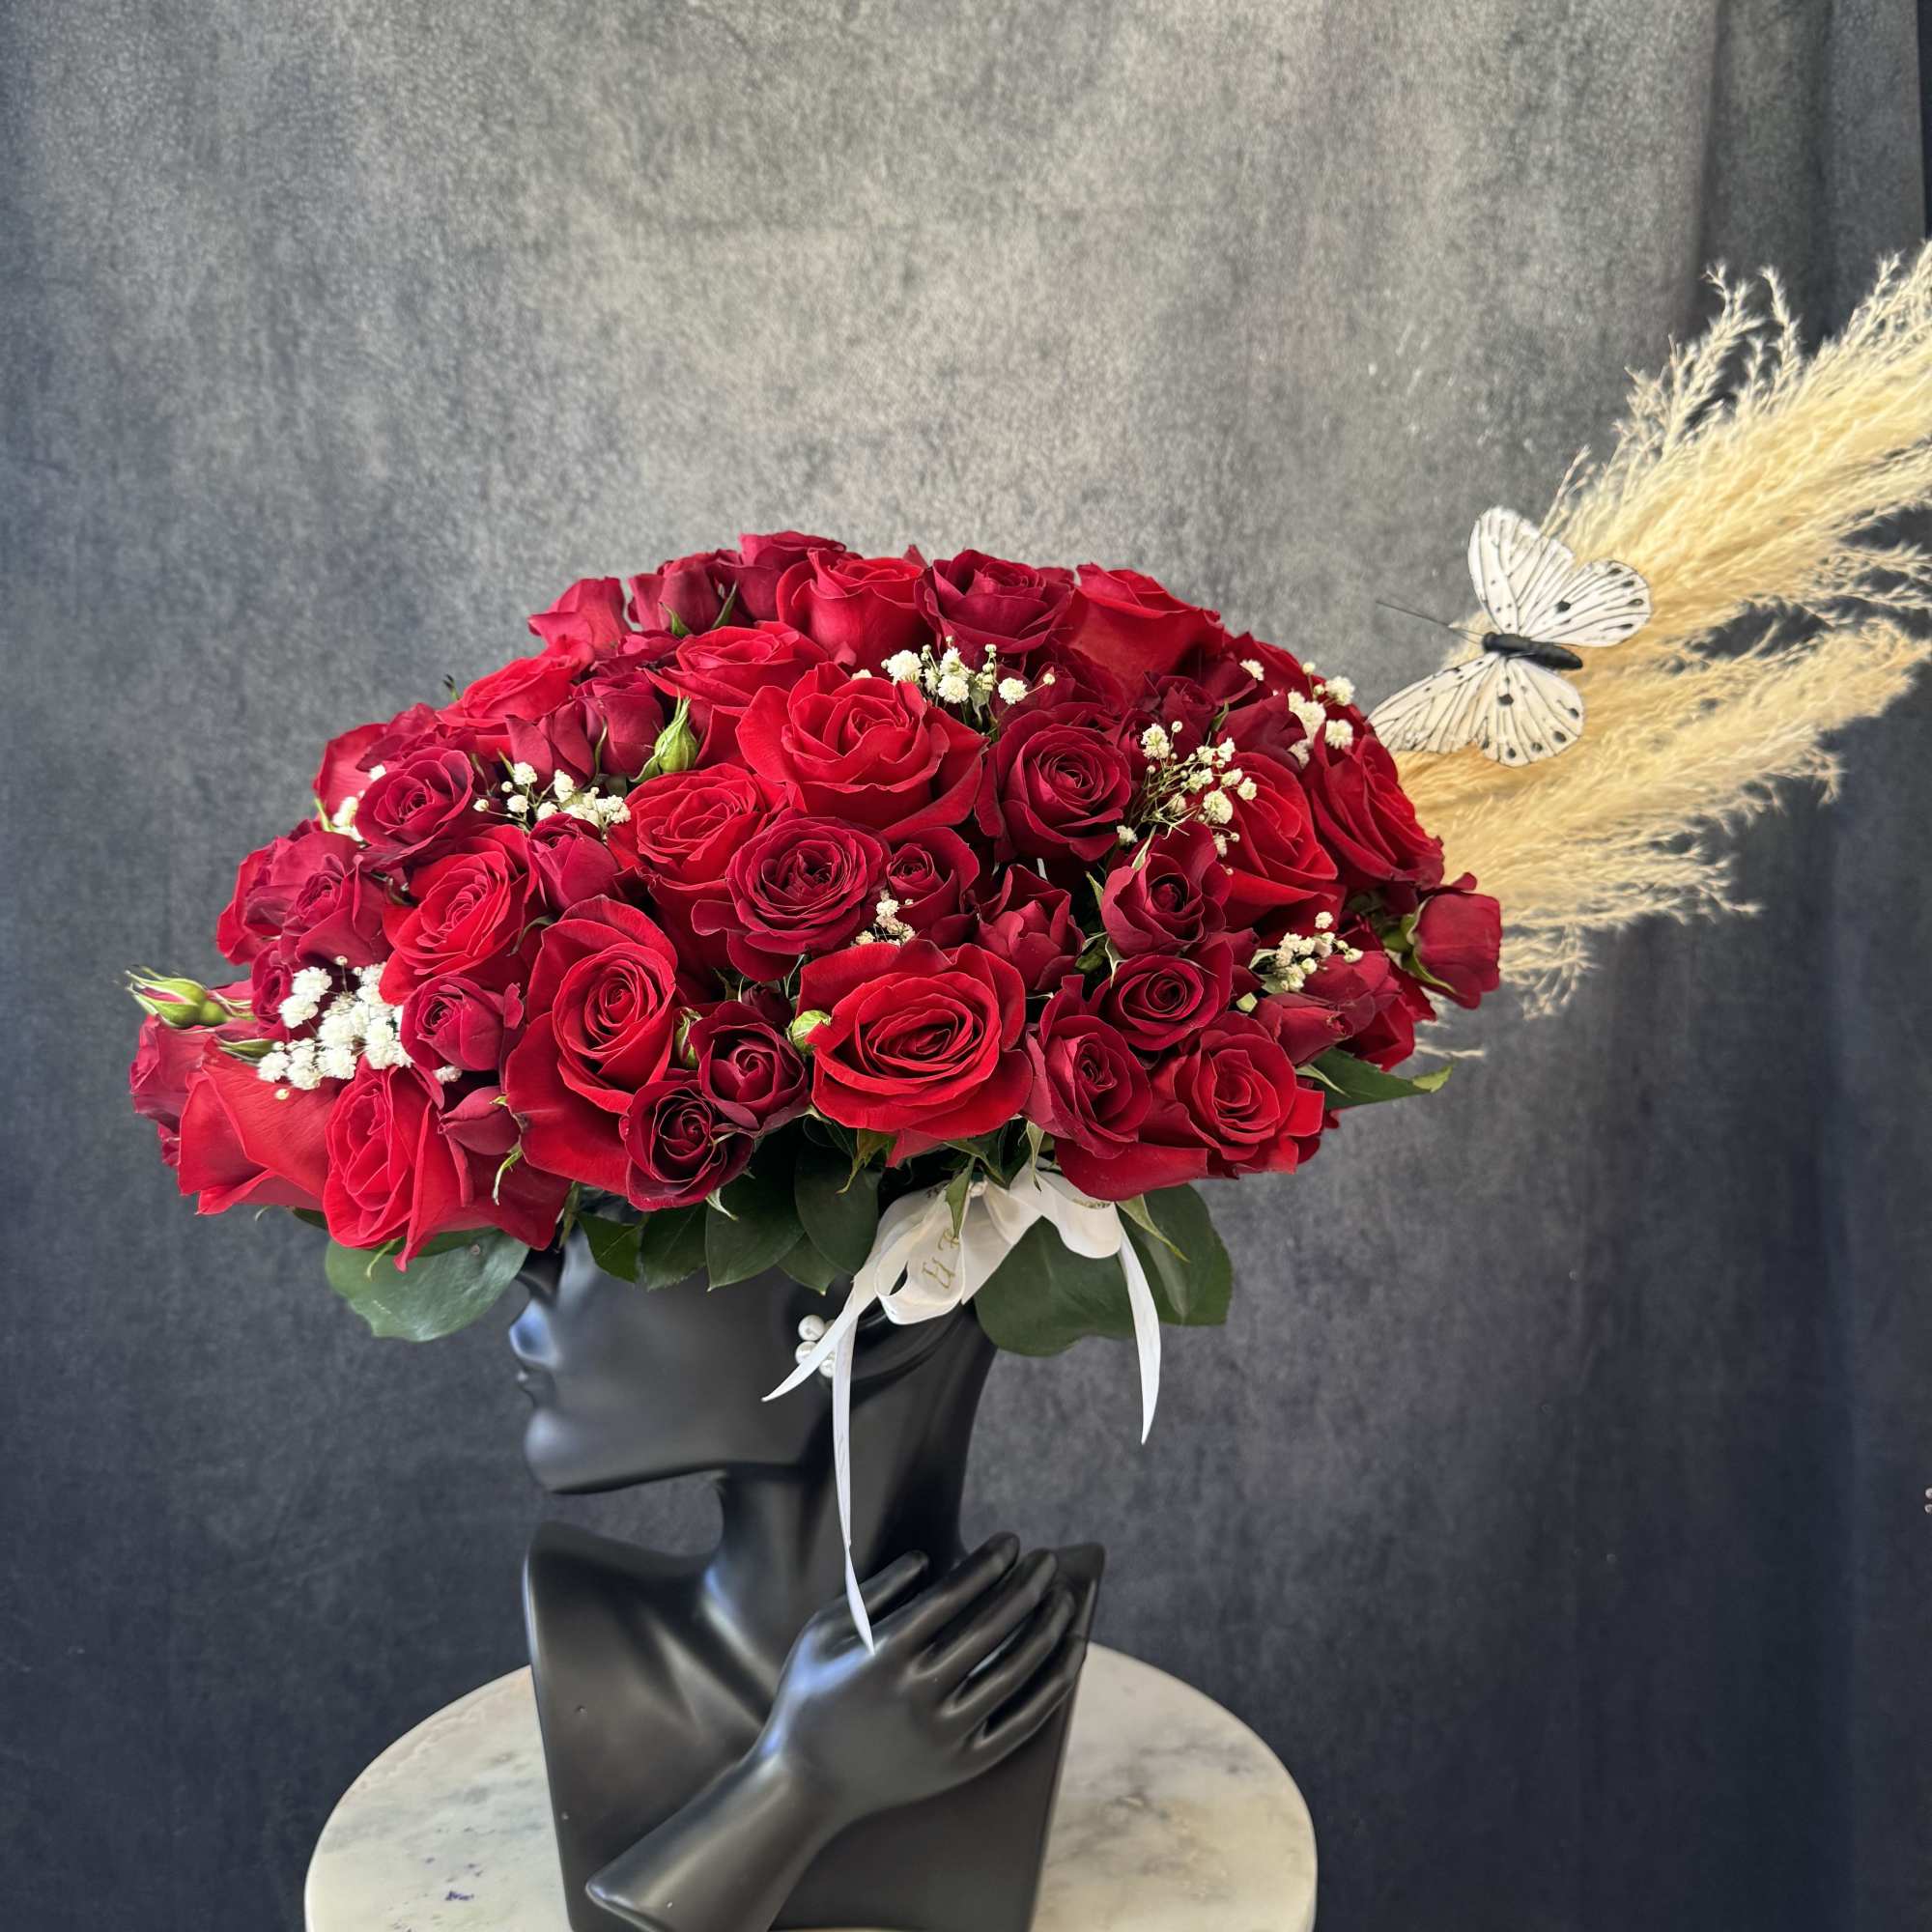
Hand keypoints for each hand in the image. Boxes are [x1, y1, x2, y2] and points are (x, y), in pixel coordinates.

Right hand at [756, 1534, 1084, 1827]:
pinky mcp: (962, 1765)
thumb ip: (874, 1591)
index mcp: (883, 1654)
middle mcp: (918, 1694)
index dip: (987, 1564)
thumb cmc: (809, 1696)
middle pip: (990, 1629)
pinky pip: (1022, 1722)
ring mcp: (944, 1735)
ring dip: (1047, 1629)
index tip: (1012, 1541)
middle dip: (1026, 1586)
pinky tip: (1071, 1653)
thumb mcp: (823, 1631)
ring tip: (1065, 1597)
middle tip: (1047, 1558)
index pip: (953, 1597)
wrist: (806, 1785)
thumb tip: (925, 1559)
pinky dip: (1053, 1685)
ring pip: (1014, 1672)